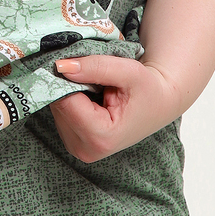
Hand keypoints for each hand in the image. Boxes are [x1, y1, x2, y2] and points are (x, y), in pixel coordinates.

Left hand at [48, 55, 181, 162]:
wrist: (158, 105)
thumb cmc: (148, 89)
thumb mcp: (129, 71)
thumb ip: (96, 67)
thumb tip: (61, 66)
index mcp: (100, 137)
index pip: (65, 101)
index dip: (71, 79)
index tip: (86, 68)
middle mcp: (84, 149)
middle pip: (58, 106)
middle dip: (70, 86)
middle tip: (97, 80)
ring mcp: (77, 148)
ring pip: (57, 109)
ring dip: (71, 93)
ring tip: (98, 91)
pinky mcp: (73, 143)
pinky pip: (61, 114)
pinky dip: (72, 101)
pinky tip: (92, 100)